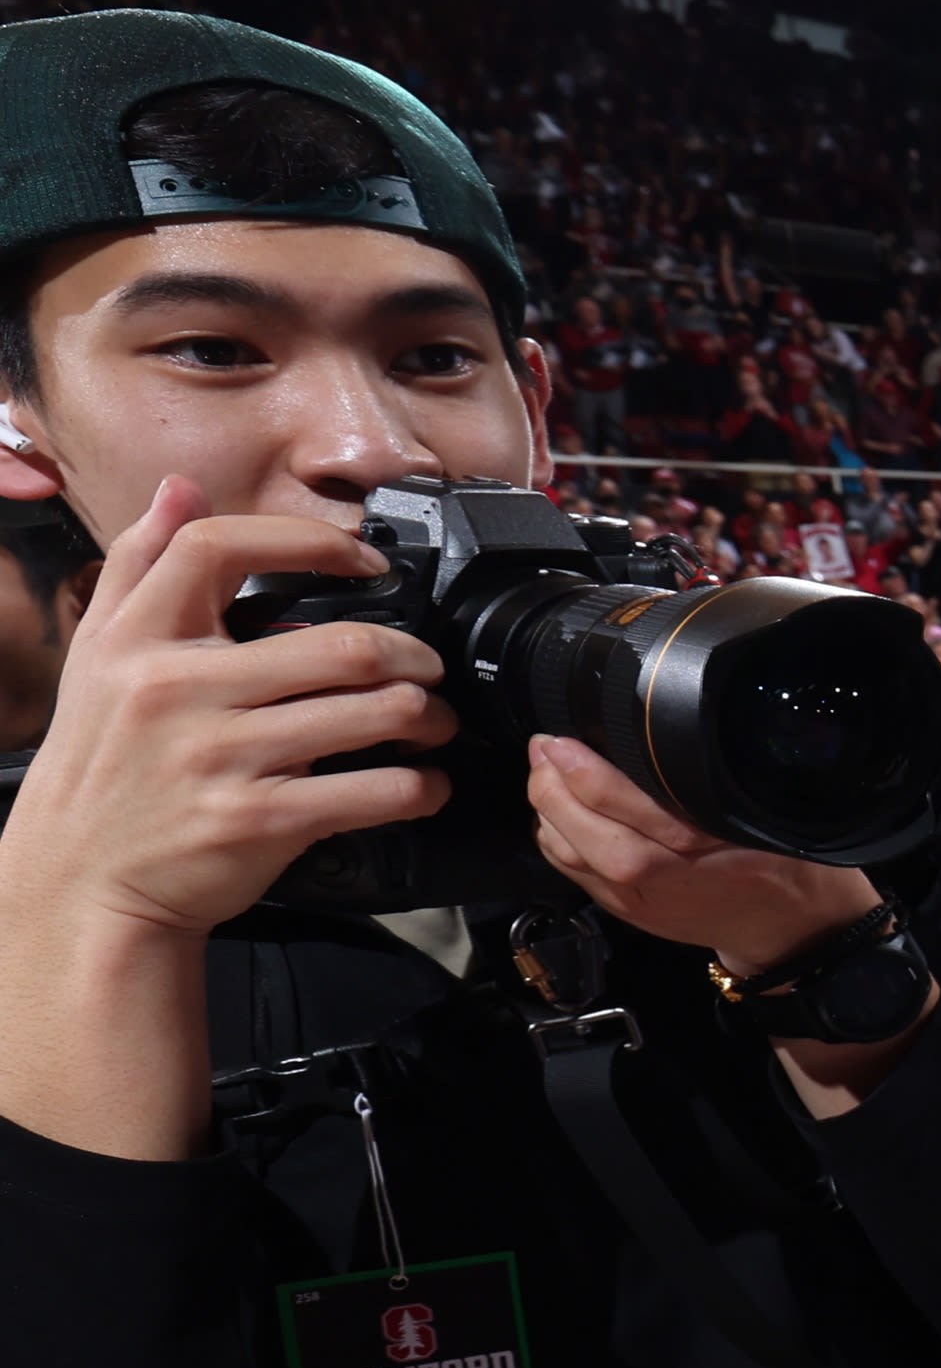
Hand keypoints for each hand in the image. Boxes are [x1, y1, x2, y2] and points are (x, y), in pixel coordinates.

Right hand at [0, 485, 455, 939]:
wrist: (81, 879)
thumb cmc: (103, 763)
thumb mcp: (100, 657)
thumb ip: (142, 566)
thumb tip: (180, 488)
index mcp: (136, 639)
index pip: (216, 548)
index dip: (308, 540)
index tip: (365, 559)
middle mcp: (175, 689)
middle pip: (341, 643)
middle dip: (412, 655)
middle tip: (427, 667)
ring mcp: (219, 756)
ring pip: (373, 712)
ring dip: (427, 716)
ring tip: (431, 721)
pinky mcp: (258, 819)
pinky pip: (374, 790)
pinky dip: (420, 785)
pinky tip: (423, 783)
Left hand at [526, 738, 881, 979]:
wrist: (789, 931)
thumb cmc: (785, 865)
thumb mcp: (760, 812)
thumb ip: (704, 780)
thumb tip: (644, 735)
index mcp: (694, 844)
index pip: (613, 799)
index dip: (576, 765)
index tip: (560, 737)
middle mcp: (655, 875)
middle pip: (574, 827)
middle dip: (547, 782)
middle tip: (543, 747)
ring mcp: (633, 899)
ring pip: (563, 851)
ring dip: (546, 809)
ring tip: (548, 774)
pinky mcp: (624, 911)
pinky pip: (571, 870)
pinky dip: (555, 836)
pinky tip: (562, 814)